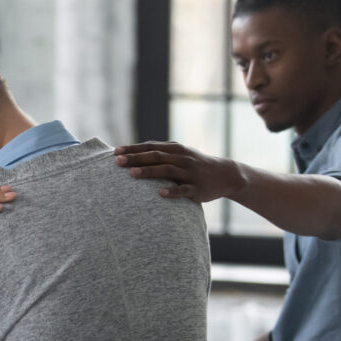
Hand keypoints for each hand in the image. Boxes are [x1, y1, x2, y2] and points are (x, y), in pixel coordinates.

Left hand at [114, 141, 245, 202]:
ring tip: (132, 174)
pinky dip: (172, 191)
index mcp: (175, 149)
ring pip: (167, 171)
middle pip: (156, 157)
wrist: (225, 174)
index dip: (133, 149)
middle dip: (135, 159)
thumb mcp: (179, 154)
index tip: (115, 152)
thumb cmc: (194, 165)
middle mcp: (182, 159)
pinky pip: (183, 190)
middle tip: (117, 162)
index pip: (150, 147)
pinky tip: (160, 193)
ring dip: (149, 172)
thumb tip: (132, 153)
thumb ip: (160, 153)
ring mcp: (190, 173)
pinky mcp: (197, 188)